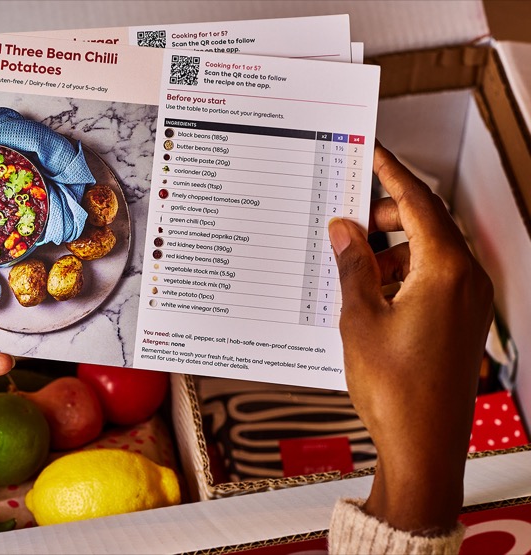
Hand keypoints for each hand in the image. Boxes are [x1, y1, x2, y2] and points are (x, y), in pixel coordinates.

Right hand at [328, 145, 492, 533]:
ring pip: (428, 252)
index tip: (373, 154)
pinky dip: (402, 274)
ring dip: (390, 249)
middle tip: (346, 217)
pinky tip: (368, 290)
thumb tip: (344, 230)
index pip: (418, 202)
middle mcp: (466, 280)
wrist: (424, 444)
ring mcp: (468, 302)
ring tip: (351, 261)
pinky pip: (433, 279)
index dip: (391, 174)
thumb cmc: (396, 388)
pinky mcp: (462, 320)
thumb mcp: (359, 317)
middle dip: (385, 216)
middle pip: (426, 224)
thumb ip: (351, 265)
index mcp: (445, 271)